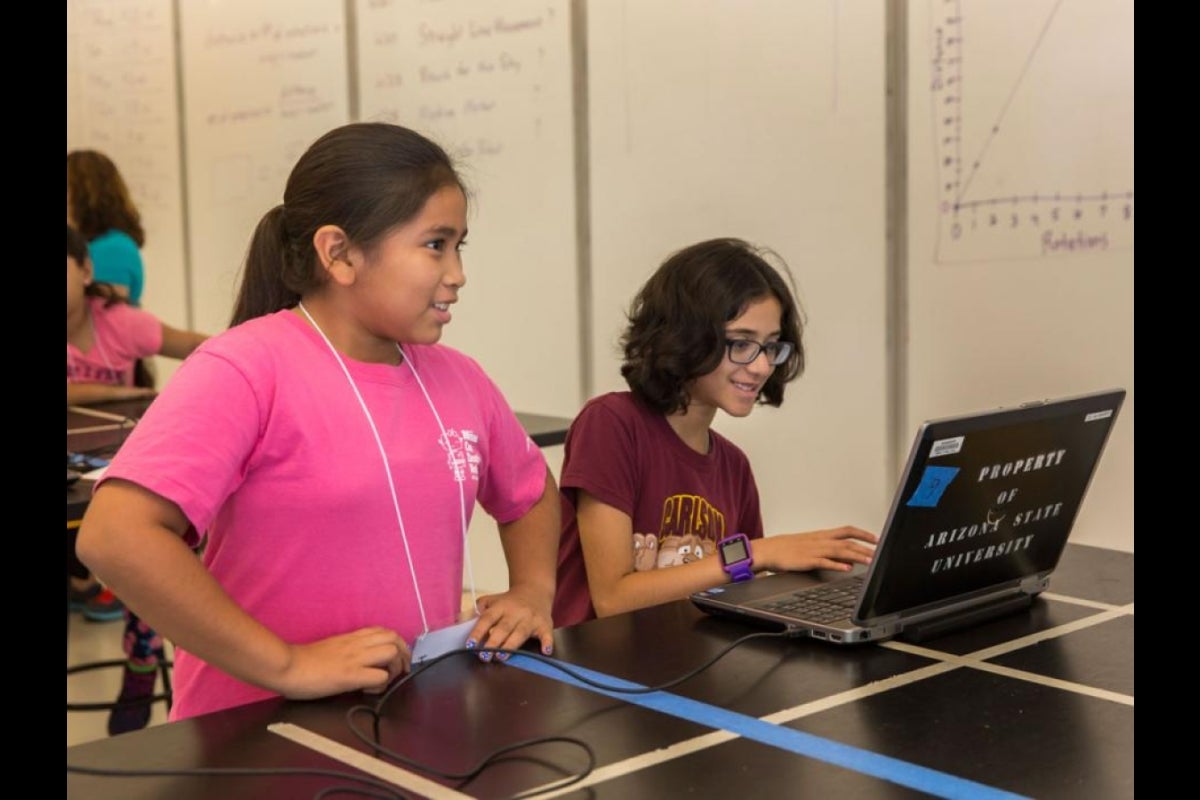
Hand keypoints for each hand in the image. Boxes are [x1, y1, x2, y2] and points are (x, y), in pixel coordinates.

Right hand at [274, 626, 409, 699]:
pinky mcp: (349, 675)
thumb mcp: (331, 648)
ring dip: (395, 668)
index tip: (396, 658)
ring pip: (392, 653)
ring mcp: (354, 659)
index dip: (396, 644)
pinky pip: (379, 677)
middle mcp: (357, 644)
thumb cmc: (303, 661)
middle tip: (400, 671)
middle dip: (404, 654)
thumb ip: (348, 650)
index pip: (384, 631)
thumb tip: (361, 662)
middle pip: (394, 638)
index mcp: (352, 637)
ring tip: (384, 680)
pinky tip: (368, 691)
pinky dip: (380, 685)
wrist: (286, 666)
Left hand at [465, 587, 554, 662]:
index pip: (487, 618)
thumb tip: (461, 620)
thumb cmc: (510, 601)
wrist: (535, 591)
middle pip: (503, 628)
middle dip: (493, 643)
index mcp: (501, 606)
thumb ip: (478, 609)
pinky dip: (547, 642)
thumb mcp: (492, 600)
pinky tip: (545, 650)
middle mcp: (515, 612)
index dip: (478, 631)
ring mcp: (530, 618)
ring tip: (501, 657)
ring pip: (520, 633)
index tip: (470, 644)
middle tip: (484, 656)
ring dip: (511, 645)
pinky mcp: (544, 625)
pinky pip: (546, 634)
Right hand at [757, 526, 878, 573]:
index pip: (847, 530)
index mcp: (821, 535)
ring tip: (870, 561)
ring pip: (840, 550)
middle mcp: (820, 540)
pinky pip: (825, 562)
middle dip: (865, 546)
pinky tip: (847, 568)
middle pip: (847, 541)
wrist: (767, 550)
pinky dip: (837, 564)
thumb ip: (824, 548)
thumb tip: (841, 555)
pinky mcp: (807, 560)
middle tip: (879, 551)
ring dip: (857, 555)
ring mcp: (814, 550)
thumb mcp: (807, 544)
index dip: (863, 534)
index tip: (876, 538)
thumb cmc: (785, 548)